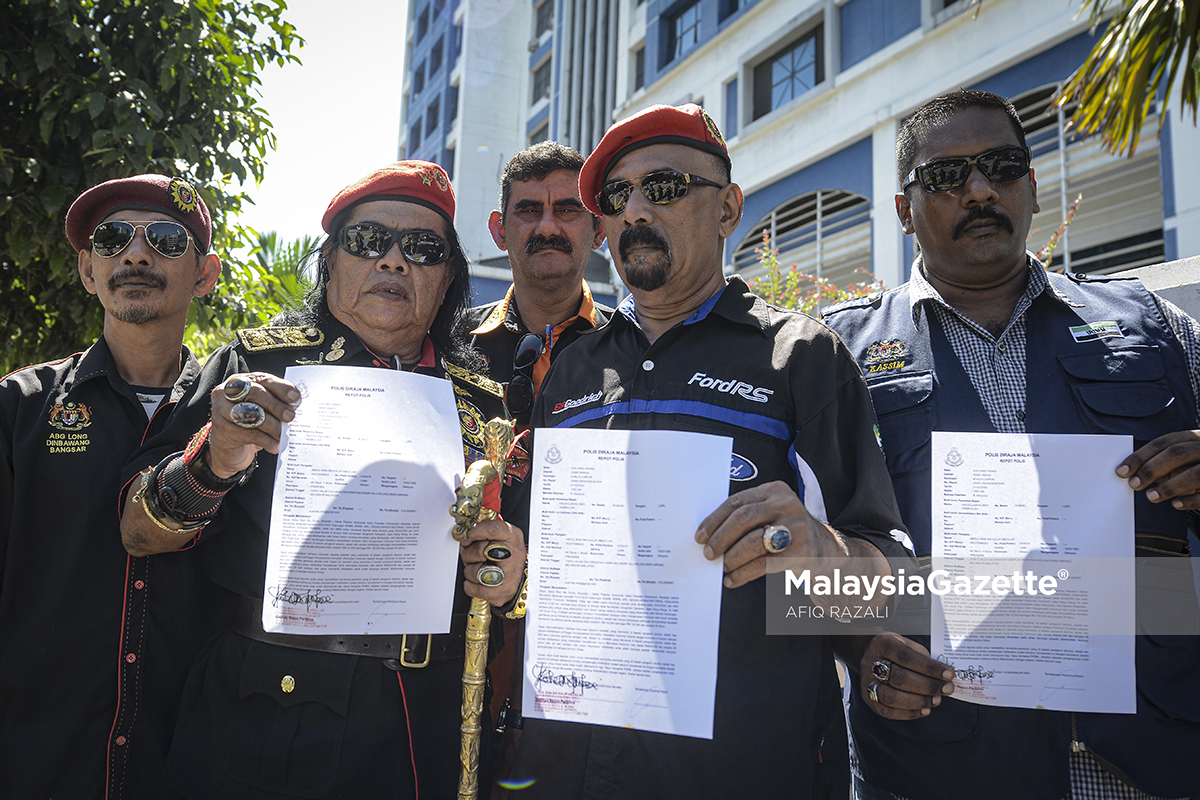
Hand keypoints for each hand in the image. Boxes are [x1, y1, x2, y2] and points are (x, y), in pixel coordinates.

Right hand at [207, 373, 300, 476]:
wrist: (230, 449)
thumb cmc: (250, 424)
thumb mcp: (262, 409)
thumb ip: (275, 402)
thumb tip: (295, 404)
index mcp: (240, 381)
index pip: (263, 379)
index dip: (281, 387)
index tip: (296, 398)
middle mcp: (227, 392)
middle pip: (255, 393)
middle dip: (276, 405)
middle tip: (290, 417)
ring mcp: (221, 411)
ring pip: (252, 414)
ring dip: (272, 426)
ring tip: (283, 434)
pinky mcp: (222, 431)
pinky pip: (249, 434)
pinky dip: (266, 440)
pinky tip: (275, 446)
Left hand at [458, 518, 525, 606]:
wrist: (521, 578)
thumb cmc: (507, 555)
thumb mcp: (502, 535)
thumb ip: (484, 529)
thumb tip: (462, 532)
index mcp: (512, 536)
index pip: (491, 529)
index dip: (473, 531)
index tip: (463, 535)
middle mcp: (512, 554)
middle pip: (479, 550)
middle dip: (469, 553)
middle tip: (472, 555)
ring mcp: (507, 574)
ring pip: (473, 571)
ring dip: (470, 570)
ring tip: (479, 568)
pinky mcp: (500, 592)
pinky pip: (472, 588)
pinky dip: (470, 585)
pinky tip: (479, 580)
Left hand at [696, 480, 847, 588]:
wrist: (828, 550)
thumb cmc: (790, 532)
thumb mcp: (773, 513)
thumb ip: (748, 516)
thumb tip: (710, 535)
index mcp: (775, 491)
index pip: (737, 502)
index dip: (714, 520)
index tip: (700, 535)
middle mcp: (786, 504)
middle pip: (743, 518)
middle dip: (720, 538)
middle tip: (708, 553)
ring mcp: (795, 527)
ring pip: (752, 541)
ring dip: (731, 557)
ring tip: (722, 566)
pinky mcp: (801, 550)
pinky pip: (764, 563)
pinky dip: (744, 573)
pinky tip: (733, 579)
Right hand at [858, 633, 955, 719]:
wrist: (870, 655)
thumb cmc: (895, 651)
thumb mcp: (908, 644)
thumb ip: (923, 658)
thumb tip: (943, 677)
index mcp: (883, 644)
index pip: (907, 657)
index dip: (929, 667)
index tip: (948, 673)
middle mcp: (870, 663)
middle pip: (899, 678)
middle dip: (927, 686)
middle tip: (947, 689)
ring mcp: (867, 682)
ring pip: (892, 697)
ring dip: (919, 701)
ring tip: (936, 700)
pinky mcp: (869, 700)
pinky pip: (888, 712)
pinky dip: (909, 713)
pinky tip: (925, 710)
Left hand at [1116, 430, 1199, 509]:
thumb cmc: (1198, 467)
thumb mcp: (1184, 460)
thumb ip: (1164, 464)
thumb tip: (1133, 473)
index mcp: (1193, 437)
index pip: (1163, 443)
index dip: (1140, 456)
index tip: (1121, 471)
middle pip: (1177, 454)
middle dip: (1152, 469)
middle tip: (1134, 484)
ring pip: (1195, 473)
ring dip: (1170, 486)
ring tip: (1151, 497)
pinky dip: (1191, 499)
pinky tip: (1176, 504)